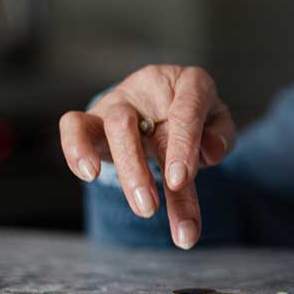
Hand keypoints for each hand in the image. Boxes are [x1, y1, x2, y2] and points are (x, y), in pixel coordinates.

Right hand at [58, 65, 235, 249]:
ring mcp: (119, 102)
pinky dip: (75, 150)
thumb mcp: (218, 124)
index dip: (182, 146)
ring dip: (125, 171)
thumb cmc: (198, 119)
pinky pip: (74, 126)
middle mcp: (149, 86)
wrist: (170, 107)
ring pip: (111, 128)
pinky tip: (89, 175)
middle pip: (133, 124)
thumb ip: (219, 136)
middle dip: (139, 170)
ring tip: (142, 208)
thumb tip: (210, 152)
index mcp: (188, 83)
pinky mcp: (94, 119)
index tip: (178, 181)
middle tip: (149, 210)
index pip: (186, 109)